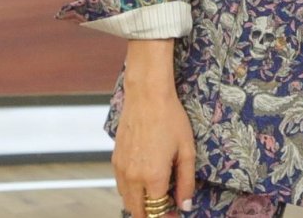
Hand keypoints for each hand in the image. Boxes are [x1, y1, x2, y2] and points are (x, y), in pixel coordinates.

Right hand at [115, 40, 196, 216]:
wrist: (147, 96)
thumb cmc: (171, 119)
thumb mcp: (187, 151)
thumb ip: (186, 182)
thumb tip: (184, 205)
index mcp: (153, 177)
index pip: (157, 211)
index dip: (166, 217)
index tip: (175, 214)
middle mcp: (133, 177)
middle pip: (138, 212)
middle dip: (152, 215)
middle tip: (166, 210)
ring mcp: (121, 169)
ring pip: (127, 201)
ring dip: (140, 205)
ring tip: (157, 198)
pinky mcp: (114, 160)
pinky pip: (121, 186)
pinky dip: (131, 193)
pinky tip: (144, 185)